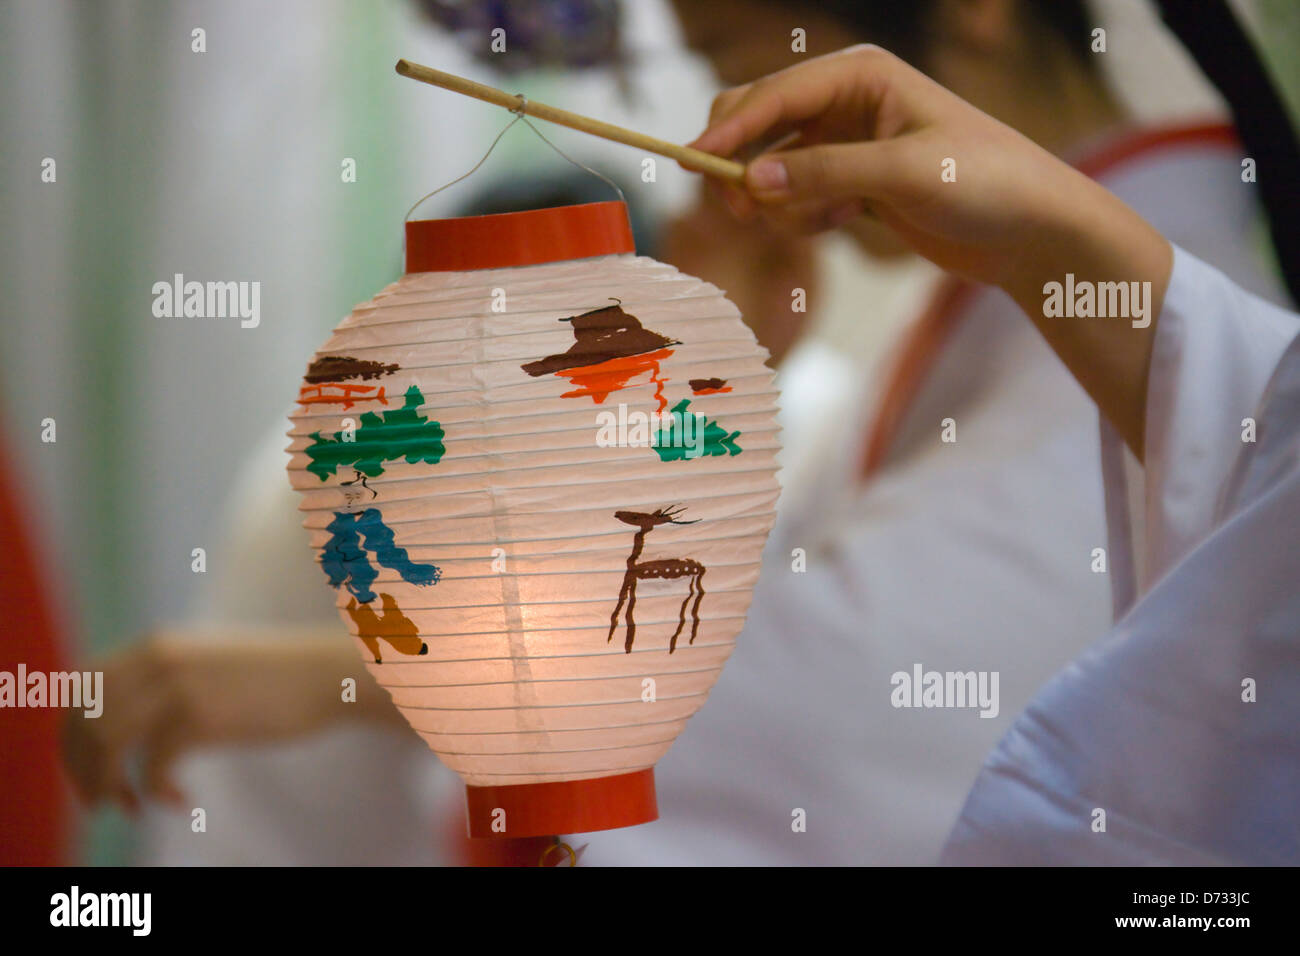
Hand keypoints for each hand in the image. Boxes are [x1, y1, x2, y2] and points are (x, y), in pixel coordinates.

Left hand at [63, 630, 403, 810]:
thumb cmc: (274, 677)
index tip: (90, 768)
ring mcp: (178, 687)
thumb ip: (167, 677)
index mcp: (156, 646)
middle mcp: (157, 659)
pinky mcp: (202, 718)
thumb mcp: (209, 664)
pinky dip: (155, 793)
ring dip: (106, 785)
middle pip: (83, 720)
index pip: (81, 688)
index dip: (72, 735)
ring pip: (105, 744)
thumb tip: (128, 717)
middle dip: (81, 769)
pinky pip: (150, 767)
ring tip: (131, 806)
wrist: (326, 674)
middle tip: (102, 801)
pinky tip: (180, 801)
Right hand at [687, 44, 1172, 456]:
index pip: (774, 95)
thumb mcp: (905, 175)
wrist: (1032, 232)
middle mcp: (846, 101)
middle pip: (759, 122)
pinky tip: (837, 225)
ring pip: (772, 167)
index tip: (692, 165)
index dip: (729, 130)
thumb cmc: (986, 183)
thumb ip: (825, 175)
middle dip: (744, 165)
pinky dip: (801, 217)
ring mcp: (846, 143)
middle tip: (740, 210)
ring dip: (777, 200)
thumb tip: (749, 183)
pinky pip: (795, 197)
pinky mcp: (851, 183)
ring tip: (818, 220)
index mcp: (861, 74)